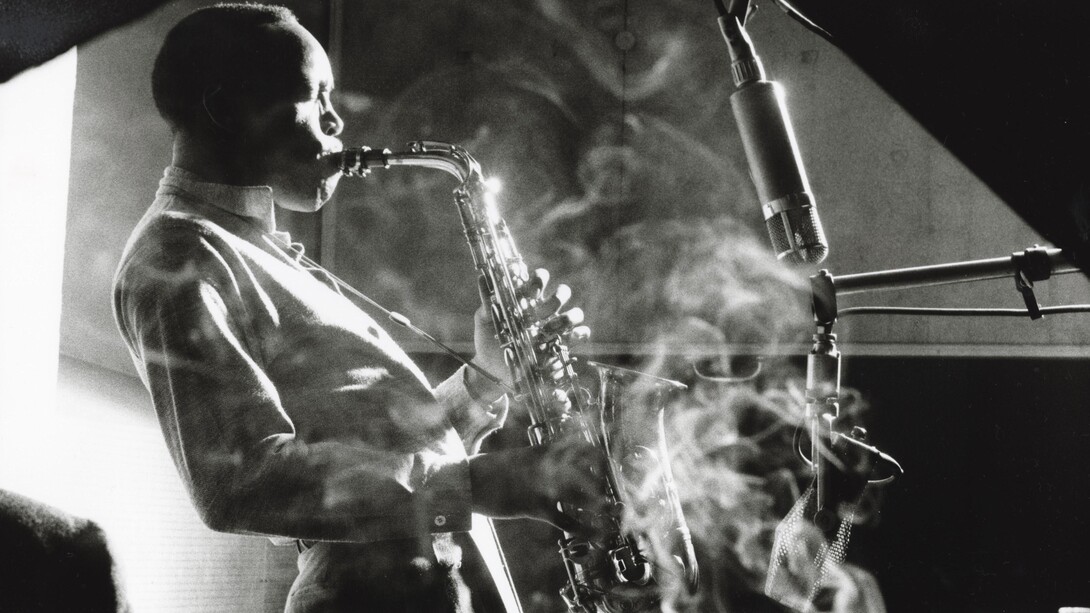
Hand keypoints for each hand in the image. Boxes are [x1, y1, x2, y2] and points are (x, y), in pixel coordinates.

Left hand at [468, 268, 589, 401]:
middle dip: (556, 299)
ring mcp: (555, 328)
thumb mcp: (484, 319)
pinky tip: (567, 339)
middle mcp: (544, 311)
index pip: (539, 280)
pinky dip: (579, 334)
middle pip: (563, 293)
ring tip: (548, 330)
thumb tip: (482, 278)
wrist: (492, 368)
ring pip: (575, 313)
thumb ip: (486, 300)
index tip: (530, 291)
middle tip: (540, 314)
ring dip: (567, 318)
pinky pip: (581, 334)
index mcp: (527, 299)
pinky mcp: (561, 345)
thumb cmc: (488, 339)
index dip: (539, 279)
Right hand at [468, 439, 609, 533]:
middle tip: (608, 491)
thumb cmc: (491, 469)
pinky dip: (580, 528)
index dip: (596, 457)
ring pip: (579, 497)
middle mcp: (546, 467)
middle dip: (601, 483)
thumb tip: (558, 456)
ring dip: (597, 505)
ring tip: (609, 511)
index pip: (580, 448)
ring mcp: (541, 487)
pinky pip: (564, 520)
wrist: (469, 480)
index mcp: (543, 451)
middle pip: (585, 473)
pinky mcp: (534, 508)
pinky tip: (592, 533)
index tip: (604, 465)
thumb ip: (539, 456)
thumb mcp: (518, 456)